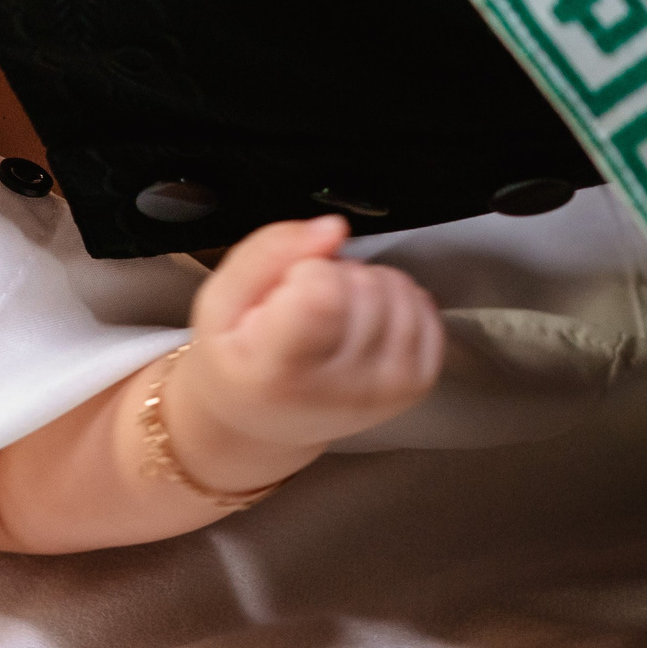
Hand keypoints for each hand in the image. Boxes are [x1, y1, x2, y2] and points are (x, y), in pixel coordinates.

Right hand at [179, 217, 444, 463]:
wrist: (264, 420)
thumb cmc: (237, 358)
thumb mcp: (220, 301)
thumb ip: (267, 252)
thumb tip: (334, 228)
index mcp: (281, 371)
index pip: (323, 292)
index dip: (303, 271)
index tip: (281, 295)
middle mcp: (344, 388)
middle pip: (364, 284)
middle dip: (334, 274)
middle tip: (303, 305)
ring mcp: (388, 389)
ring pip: (399, 289)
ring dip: (365, 284)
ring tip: (332, 311)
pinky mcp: (417, 385)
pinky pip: (426, 310)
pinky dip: (396, 300)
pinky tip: (363, 320)